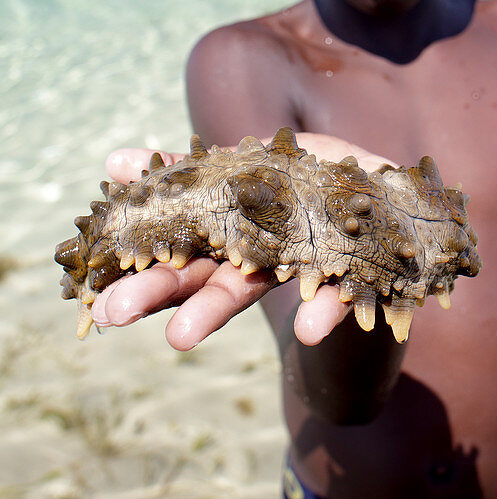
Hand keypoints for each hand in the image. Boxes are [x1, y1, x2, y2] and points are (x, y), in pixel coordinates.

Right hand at [92, 134, 394, 349]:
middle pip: (203, 275)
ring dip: (216, 311)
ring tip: (179, 338)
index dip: (140, 271)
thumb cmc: (317, 179)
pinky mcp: (354, 272)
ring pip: (255, 287)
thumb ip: (190, 169)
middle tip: (113, 312)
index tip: (96, 297)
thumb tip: (113, 160)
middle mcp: (261, 255)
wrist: (398, 203)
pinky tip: (310, 328)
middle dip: (159, 294)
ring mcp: (302, 265)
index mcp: (233, 231)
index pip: (179, 252)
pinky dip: (326, 312)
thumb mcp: (251, 160)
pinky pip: (340, 294)